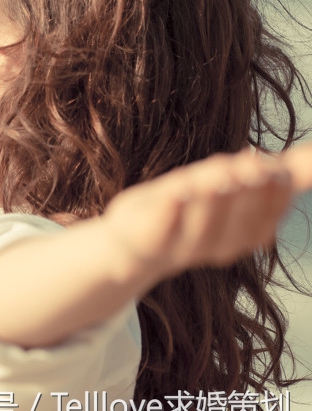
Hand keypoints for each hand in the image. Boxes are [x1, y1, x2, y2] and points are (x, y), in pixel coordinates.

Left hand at [99, 143, 311, 286]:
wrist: (132, 242)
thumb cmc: (188, 207)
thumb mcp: (231, 184)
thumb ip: (278, 171)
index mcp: (243, 232)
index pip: (268, 216)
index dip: (274, 194)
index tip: (276, 167)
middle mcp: (218, 245)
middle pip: (240, 221)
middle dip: (247, 193)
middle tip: (251, 163)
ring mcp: (182, 247)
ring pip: (203, 226)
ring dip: (211, 200)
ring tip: (216, 173)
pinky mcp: (148, 242)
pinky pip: (161, 230)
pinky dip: (169, 213)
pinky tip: (174, 195)